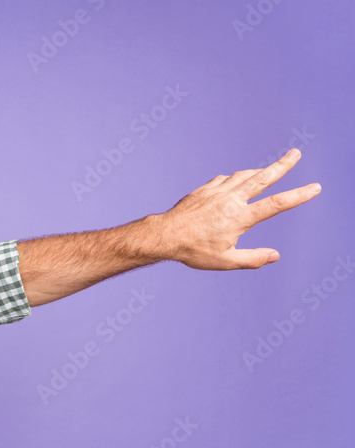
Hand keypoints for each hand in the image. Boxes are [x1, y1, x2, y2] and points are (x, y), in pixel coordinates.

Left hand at [159, 148, 320, 269]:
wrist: (164, 235)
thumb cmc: (194, 250)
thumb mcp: (225, 261)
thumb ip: (253, 259)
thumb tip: (275, 256)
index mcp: (239, 217)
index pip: (275, 204)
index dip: (298, 195)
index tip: (314, 187)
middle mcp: (230, 200)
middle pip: (262, 178)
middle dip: (281, 165)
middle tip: (295, 154)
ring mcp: (216, 192)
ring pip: (243, 175)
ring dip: (258, 171)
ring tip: (268, 170)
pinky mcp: (203, 190)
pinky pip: (224, 179)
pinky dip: (235, 178)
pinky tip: (236, 182)